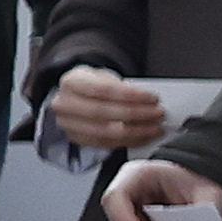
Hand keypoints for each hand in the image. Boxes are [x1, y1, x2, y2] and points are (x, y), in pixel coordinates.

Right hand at [40, 68, 169, 152]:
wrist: (75, 96)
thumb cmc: (93, 85)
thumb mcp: (104, 76)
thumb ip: (122, 87)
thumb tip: (148, 102)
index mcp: (71, 82)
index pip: (104, 89)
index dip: (130, 95)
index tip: (152, 98)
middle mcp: (64, 104)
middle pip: (104, 112)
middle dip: (136, 114)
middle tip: (157, 114)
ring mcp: (68, 124)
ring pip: (105, 132)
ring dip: (135, 131)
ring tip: (154, 128)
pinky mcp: (76, 139)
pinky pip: (106, 144)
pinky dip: (128, 141)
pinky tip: (143, 137)